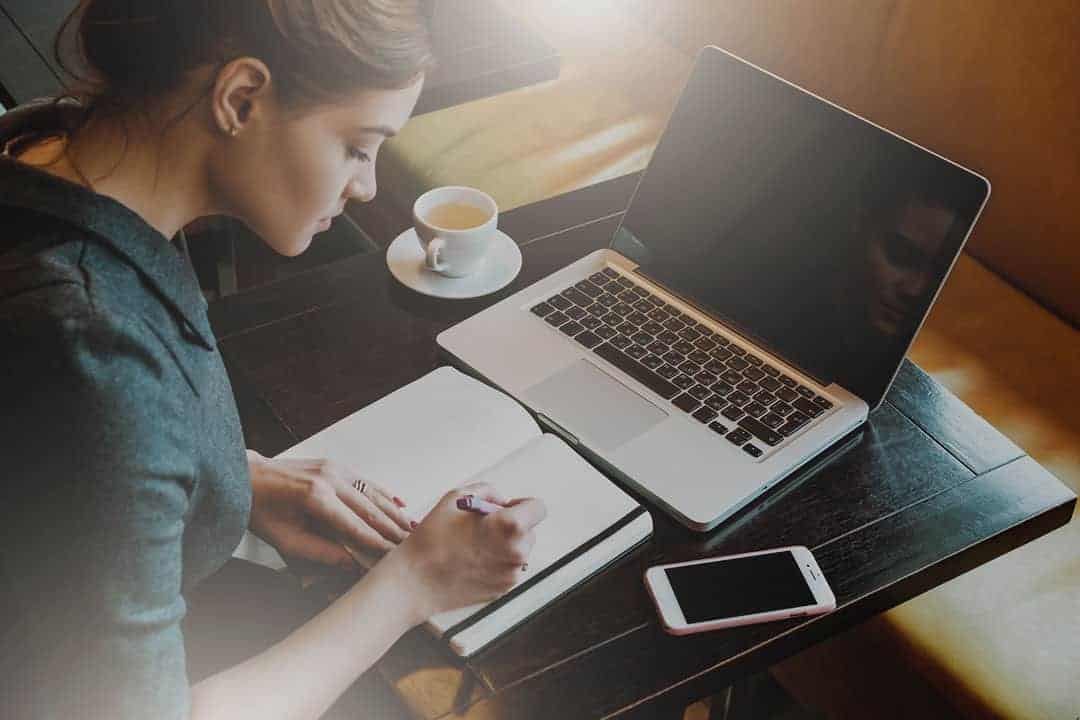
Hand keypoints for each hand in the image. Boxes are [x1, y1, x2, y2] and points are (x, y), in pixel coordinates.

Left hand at [246, 450, 415, 571]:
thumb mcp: (287, 541)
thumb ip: (322, 554)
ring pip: (373, 493)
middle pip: (371, 509)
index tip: (393, 557)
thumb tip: (353, 565)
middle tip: (411, 546)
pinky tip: (399, 505)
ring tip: (412, 529)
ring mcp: (334, 468)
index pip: (356, 526)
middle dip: (393, 529)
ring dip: (394, 512)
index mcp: (315, 497)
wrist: (246, 477)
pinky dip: (384, 494)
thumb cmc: (262, 511)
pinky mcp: (335, 465)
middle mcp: (329, 478)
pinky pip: (366, 482)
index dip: (377, 544)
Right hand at [381, 482, 546, 623]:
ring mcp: (511, 574)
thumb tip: (501, 500)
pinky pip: (508, 568)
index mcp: (510, 526)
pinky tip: (472, 560)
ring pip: (519, 550)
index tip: (506, 508)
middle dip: (511, 526)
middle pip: (528, 530)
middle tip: (481, 527)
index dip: (522, 504)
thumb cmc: (432, 539)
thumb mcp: (455, 498)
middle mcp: (517, 552)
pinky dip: (497, 561)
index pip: (538, 508)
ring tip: (473, 545)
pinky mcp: (503, 589)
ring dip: (504, 544)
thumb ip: (487, 491)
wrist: (415, 582)